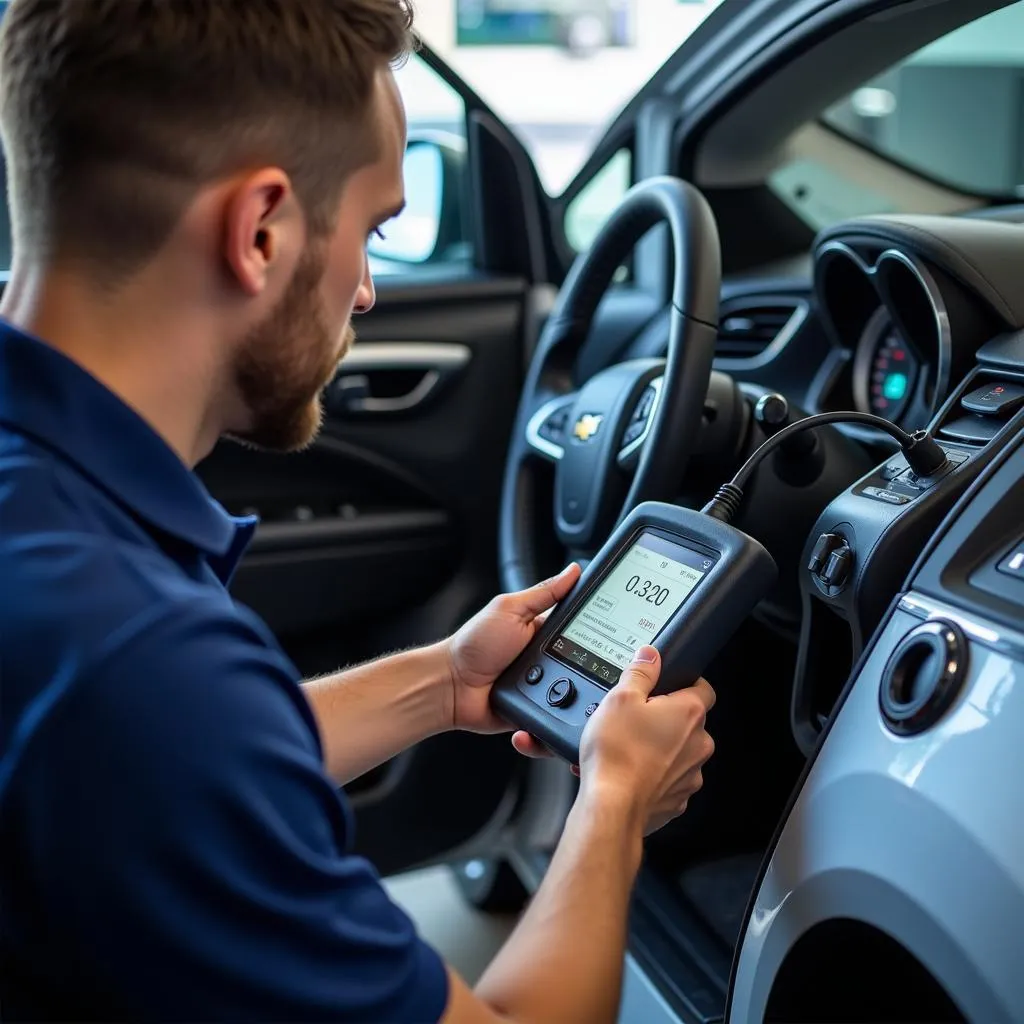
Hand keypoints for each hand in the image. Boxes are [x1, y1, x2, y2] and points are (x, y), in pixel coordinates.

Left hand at [445, 564, 581, 748]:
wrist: (451, 686)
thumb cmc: (474, 644)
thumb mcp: (510, 609)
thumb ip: (544, 592)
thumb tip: (573, 571)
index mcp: (543, 629)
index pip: (580, 626)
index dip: (598, 627)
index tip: (618, 628)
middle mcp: (546, 657)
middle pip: (584, 660)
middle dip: (588, 663)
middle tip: (586, 662)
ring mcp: (543, 686)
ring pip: (577, 689)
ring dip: (574, 688)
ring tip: (562, 683)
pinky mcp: (539, 710)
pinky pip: (560, 714)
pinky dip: (562, 711)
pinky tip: (557, 704)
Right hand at [579, 646, 715, 834]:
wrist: (611, 806)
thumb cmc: (617, 753)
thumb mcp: (620, 698)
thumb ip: (640, 672)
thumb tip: (650, 656)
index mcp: (689, 713)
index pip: (704, 688)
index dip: (686, 683)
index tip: (670, 685)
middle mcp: (698, 745)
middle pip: (688, 722)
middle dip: (664, 718)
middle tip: (635, 718)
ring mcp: (690, 775)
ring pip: (679, 752)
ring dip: (659, 748)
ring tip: (626, 747)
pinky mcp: (676, 800)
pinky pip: (668, 780)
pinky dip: (652, 775)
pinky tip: (628, 771)